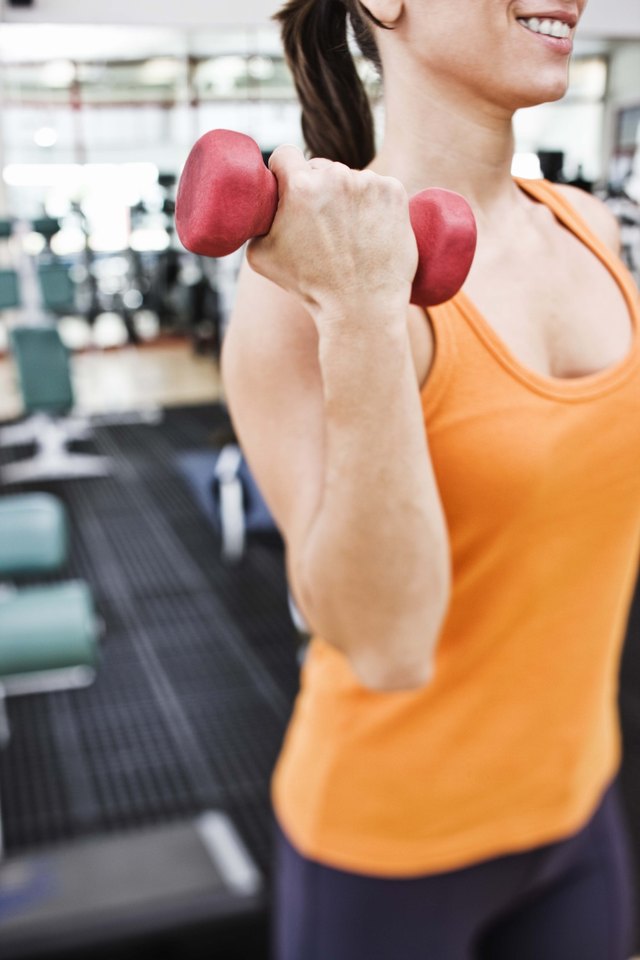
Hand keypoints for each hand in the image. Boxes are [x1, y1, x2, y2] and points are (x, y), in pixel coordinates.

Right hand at [246, 145, 418, 323]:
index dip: (283, 171)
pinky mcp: (395, 193)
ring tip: (347, 236)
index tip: (288, 186)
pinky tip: (368, 232)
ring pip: (350, 179)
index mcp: (300, 186)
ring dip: (346, 197)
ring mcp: (369, 182)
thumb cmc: (309, 287)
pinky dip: (373, 205)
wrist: (361, 309)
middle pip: (320, 167)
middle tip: (321, 223)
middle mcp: (336, 176)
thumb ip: (257, 222)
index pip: (285, 154)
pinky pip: (377, 188)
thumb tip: (259, 208)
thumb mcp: (260, 256)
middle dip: (317, 188)